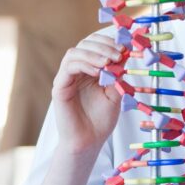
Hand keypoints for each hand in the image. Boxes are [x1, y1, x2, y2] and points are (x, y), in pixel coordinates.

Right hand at [52, 34, 123, 153]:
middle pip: (84, 44)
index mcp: (89, 69)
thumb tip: (125, 53)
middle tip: (118, 54)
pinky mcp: (59, 88)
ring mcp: (66, 78)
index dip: (109, 43)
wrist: (89, 142)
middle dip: (103, 46)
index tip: (124, 49)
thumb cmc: (101, 120)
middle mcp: (76, 71)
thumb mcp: (116, 92)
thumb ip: (117, 74)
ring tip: (109, 62)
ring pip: (74, 52)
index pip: (94, 45)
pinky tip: (98, 72)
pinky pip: (68, 68)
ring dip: (94, 53)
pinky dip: (84, 65)